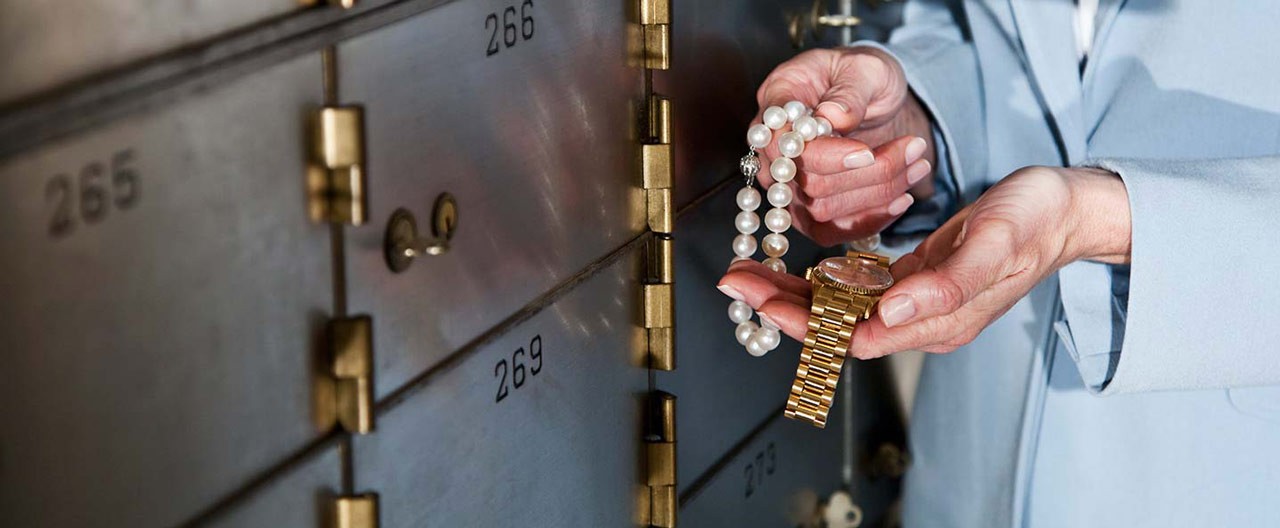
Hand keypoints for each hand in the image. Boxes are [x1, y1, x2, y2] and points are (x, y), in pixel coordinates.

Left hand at [718, 166, 1131, 357]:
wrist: (1066, 210)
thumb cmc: (1035, 221)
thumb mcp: (994, 244)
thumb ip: (946, 286)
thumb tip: (889, 314)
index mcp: (938, 321)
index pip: (852, 335)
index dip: (801, 322)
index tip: (758, 300)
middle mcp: (922, 320)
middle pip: (837, 326)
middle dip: (781, 307)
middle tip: (734, 281)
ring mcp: (918, 304)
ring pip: (842, 308)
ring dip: (793, 295)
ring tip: (748, 274)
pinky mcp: (916, 282)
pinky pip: (858, 291)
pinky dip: (821, 281)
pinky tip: (795, 271)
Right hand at [753, 47, 937, 243]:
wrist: (874, 99)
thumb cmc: (863, 76)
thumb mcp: (866, 67)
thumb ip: (850, 90)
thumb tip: (832, 117)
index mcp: (777, 102)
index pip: (785, 142)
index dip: (826, 155)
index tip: (868, 151)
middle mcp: (773, 148)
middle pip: (807, 181)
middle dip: (868, 173)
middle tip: (914, 148)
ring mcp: (786, 183)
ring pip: (821, 209)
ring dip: (878, 193)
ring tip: (918, 164)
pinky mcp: (805, 210)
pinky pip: (829, 231)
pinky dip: (870, 220)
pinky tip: (902, 199)